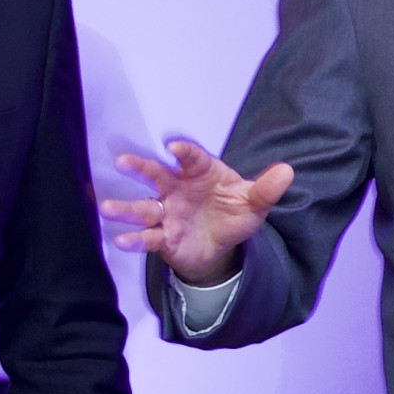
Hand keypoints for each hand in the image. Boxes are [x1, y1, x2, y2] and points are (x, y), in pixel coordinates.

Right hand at [101, 140, 293, 285]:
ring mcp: (166, 212)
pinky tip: (121, 241)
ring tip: (106, 207)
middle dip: (140, 168)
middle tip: (123, 161)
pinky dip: (134, 240)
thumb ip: (266, 189)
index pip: (191, 158)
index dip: (184, 153)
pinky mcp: (162, 237)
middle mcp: (177, 189)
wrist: (221, 244)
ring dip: (125, 207)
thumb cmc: (233, 213)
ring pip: (142, 207)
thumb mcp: (253, 203)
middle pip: (156, 176)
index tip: (174, 148)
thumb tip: (287, 172)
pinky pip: (147, 237)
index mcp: (200, 172)